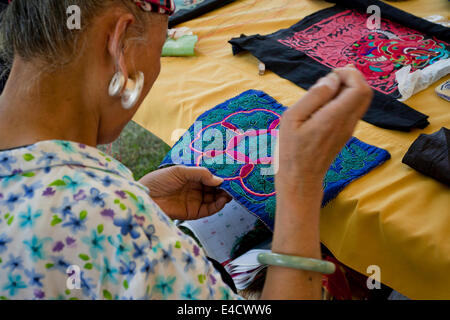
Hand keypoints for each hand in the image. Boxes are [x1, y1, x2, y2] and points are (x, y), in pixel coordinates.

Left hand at [139, 166, 231, 219]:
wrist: (144, 198)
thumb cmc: (158, 180)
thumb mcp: (180, 172)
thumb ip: (200, 174)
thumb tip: (219, 180)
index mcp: (192, 176)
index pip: (210, 176)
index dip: (220, 176)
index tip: (232, 174)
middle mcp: (195, 188)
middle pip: (215, 188)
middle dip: (225, 186)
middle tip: (235, 185)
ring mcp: (194, 200)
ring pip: (214, 199)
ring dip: (224, 196)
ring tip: (231, 192)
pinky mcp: (193, 213)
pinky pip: (209, 210)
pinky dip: (217, 206)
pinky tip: (222, 200)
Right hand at [276, 66, 372, 195]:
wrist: (300, 178)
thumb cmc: (291, 149)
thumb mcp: (293, 118)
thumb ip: (314, 96)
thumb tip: (332, 79)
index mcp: (335, 117)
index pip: (359, 87)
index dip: (349, 74)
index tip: (329, 75)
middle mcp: (347, 122)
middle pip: (365, 92)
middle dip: (351, 78)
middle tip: (329, 79)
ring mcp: (348, 129)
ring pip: (360, 101)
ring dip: (347, 89)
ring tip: (325, 91)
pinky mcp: (345, 133)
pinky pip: (352, 110)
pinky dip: (344, 100)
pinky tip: (324, 104)